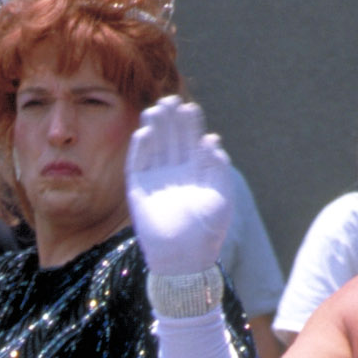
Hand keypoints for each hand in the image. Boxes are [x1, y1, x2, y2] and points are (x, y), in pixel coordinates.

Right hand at [125, 96, 237, 279]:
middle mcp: (174, 174)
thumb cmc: (207, 231)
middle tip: (170, 99)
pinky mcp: (138, 191)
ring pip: (153, 148)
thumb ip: (216, 168)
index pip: (191, 142)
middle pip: (171, 140)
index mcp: (195, 173)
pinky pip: (137, 165)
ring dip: (154, 129)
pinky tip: (144, 133)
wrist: (184, 258)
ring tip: (155, 109)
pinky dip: (140, 149)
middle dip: (171, 120)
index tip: (190, 107)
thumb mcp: (220, 197)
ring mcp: (155, 181)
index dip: (190, 125)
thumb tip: (211, 140)